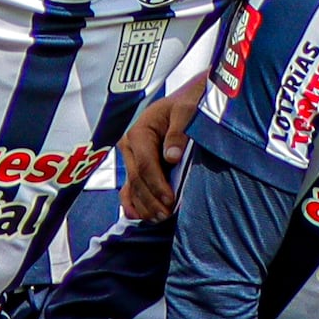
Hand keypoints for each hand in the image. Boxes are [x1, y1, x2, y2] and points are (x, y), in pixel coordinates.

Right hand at [118, 84, 202, 223]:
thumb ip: (179, 131)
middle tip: (166, 215)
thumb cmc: (188, 104)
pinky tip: (138, 216)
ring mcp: (131, 156)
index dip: (157, 185)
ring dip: (143, 205)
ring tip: (158, 219)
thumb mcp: (187, 110)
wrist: (188, 99)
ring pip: (132, 186)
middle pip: (137, 179)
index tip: (171, 200)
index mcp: (139, 131)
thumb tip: (171, 157)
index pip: (145, 165)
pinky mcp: (136, 164)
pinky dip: (133, 202)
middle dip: (151, 199)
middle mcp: (130, 145)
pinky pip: (130, 187)